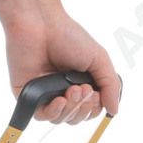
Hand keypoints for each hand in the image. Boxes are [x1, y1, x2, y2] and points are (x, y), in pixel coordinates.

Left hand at [0, 0, 120, 123]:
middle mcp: (62, 90)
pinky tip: (59, 100)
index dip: (95, 107)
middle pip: (76, 116)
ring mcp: (45, 93)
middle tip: (82, 88)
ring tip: (72, 89)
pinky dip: (53, 112)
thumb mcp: (99, 59)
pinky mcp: (29, 94)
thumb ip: (110, 85)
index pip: (90, 109)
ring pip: (61, 118)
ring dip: (71, 109)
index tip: (95, 93)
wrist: (40, 23)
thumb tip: (114, 111)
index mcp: (79, 82)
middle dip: (84, 107)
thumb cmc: (68, 36)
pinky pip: (42, 115)